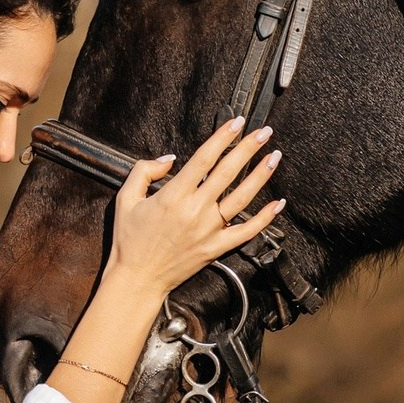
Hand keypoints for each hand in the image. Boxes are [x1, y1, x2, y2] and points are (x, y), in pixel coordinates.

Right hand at [104, 118, 283, 304]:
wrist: (137, 279)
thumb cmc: (129, 240)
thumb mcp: (125, 199)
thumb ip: (144, 172)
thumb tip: (169, 159)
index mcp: (173, 195)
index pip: (204, 158)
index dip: (222, 137)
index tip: (236, 123)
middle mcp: (195, 210)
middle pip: (228, 172)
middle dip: (248, 148)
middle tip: (264, 132)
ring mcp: (208, 230)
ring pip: (241, 198)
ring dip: (260, 176)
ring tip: (274, 157)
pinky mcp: (216, 248)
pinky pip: (246, 232)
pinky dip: (265, 218)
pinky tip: (278, 204)